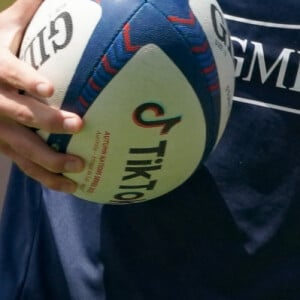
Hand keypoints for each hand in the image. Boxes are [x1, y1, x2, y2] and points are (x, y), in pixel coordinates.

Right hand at [0, 1, 84, 192]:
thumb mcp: (2, 30)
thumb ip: (26, 13)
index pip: (5, 70)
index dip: (24, 77)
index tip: (48, 87)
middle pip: (16, 113)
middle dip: (45, 121)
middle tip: (78, 126)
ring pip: (20, 147)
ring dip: (49, 159)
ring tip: (80, 168)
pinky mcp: (3, 146)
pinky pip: (24, 165)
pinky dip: (45, 177)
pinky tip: (68, 186)